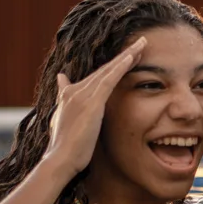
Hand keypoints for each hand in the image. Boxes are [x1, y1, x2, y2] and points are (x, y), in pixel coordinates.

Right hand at [42, 37, 146, 175]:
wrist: (60, 159)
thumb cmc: (66, 149)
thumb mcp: (64, 124)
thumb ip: (66, 108)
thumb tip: (61, 94)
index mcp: (68, 96)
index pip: (94, 77)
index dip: (109, 66)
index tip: (123, 56)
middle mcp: (74, 91)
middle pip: (104, 69)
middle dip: (123, 56)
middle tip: (139, 44)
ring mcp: (81, 95)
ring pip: (108, 70)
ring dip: (127, 55)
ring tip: (142, 44)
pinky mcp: (91, 102)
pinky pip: (110, 79)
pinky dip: (122, 66)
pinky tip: (133, 56)